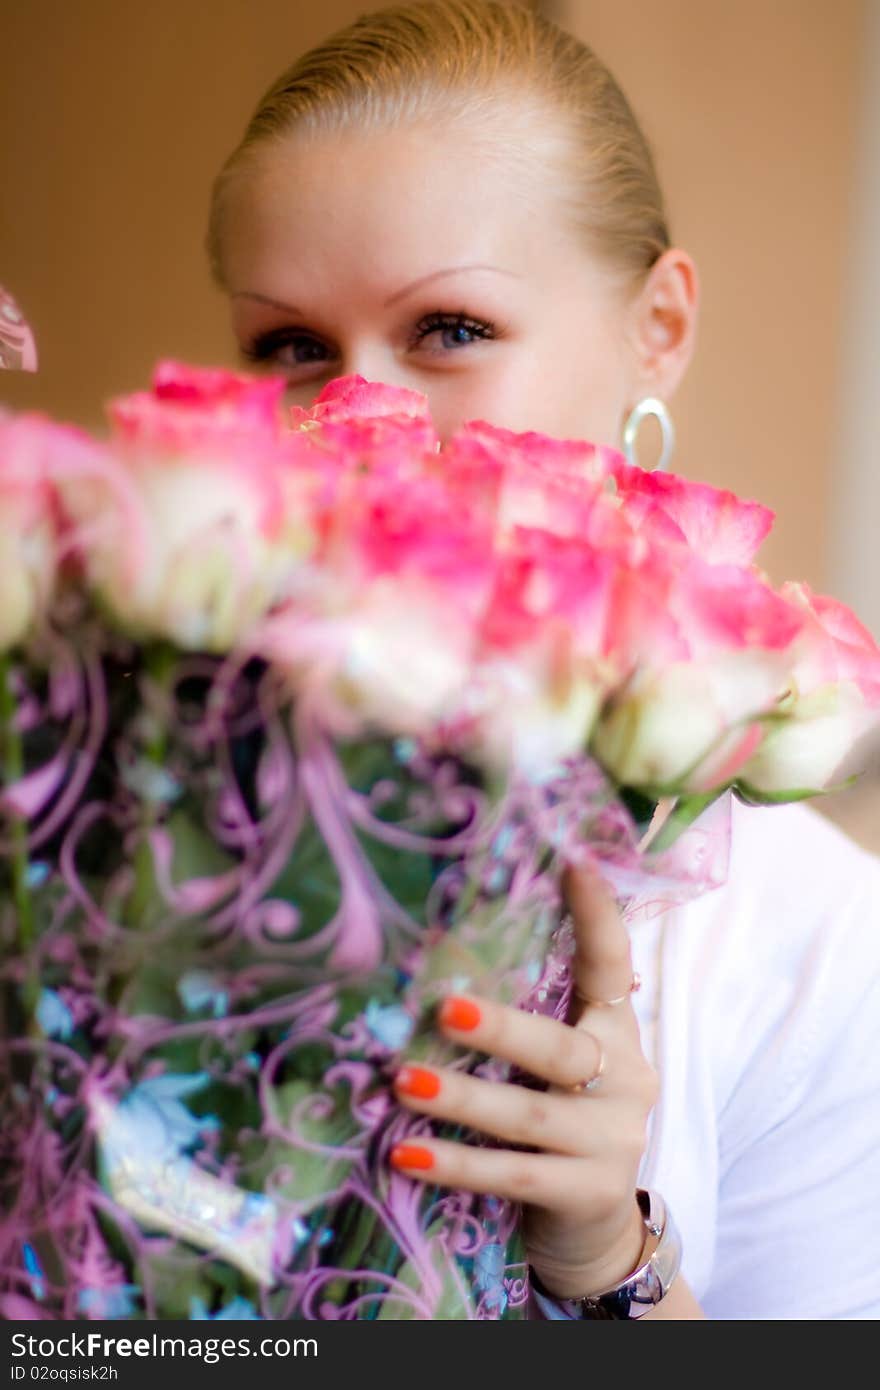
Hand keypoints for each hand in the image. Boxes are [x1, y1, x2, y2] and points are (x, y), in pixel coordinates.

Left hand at [388, 860, 659, 1297]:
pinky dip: (457, 1164)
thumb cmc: (559, 1124)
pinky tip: (407, 1154)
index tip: (575, 858)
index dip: (597, 915)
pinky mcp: (588, 1192)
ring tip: (403, 1080)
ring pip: (530, 1114)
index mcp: (615, 1031)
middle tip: (443, 1007)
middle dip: (502, 1028)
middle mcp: (624, 1078)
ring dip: (462, 1097)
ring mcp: (612, 1139)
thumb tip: (436, 964)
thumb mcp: (556, 1067)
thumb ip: (530, 1017)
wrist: (597, 1233)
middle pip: (561, 1047)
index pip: (612, 965)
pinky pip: (515, 1175)